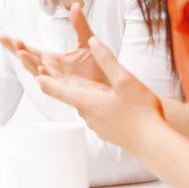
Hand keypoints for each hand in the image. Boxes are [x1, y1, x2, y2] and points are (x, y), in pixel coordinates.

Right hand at [0, 3, 107, 83]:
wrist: (112, 84)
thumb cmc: (98, 68)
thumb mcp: (87, 41)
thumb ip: (80, 25)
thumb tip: (75, 6)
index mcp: (53, 60)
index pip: (31, 50)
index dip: (16, 43)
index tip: (2, 35)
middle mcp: (52, 71)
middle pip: (29, 60)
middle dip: (17, 51)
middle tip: (10, 40)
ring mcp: (58, 81)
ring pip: (37, 72)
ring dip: (28, 63)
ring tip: (21, 53)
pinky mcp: (67, 91)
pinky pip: (53, 87)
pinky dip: (45, 82)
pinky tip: (39, 75)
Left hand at [37, 36, 164, 152]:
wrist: (154, 145)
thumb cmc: (141, 112)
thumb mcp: (124, 80)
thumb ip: (107, 60)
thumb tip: (93, 41)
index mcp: (87, 101)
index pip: (58, 90)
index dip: (45, 81)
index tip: (34, 74)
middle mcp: (88, 115)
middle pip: (69, 97)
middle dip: (60, 85)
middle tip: (51, 75)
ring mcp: (97, 126)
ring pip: (84, 106)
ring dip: (80, 96)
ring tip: (82, 86)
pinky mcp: (107, 132)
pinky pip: (96, 115)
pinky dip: (95, 106)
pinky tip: (105, 104)